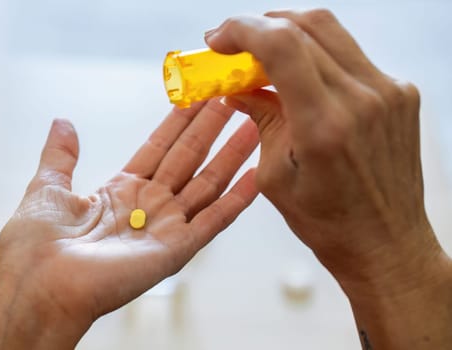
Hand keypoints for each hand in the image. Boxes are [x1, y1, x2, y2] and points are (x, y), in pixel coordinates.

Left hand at [0, 100, 258, 348]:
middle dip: (210, 128)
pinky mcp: (174, 251)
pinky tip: (255, 175)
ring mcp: (163, 228)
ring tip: (253, 124)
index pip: (158, 148)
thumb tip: (63, 121)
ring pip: (206, 184)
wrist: (37, 286)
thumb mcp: (47, 187)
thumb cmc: (34, 247)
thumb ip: (61, 155)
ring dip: (230, 155)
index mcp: (119, 192)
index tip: (197, 94)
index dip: (178, 122)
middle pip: (187, 159)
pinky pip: (212, 221)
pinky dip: (236, 200)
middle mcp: (146, 208)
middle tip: (233, 96)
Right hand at [205, 9, 451, 348]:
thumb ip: (260, 120)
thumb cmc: (328, 221)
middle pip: (305, 26)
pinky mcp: (400, 93)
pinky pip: (351, 55)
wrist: (385, 243)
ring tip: (263, 53)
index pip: (282, 46)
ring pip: (330, 32)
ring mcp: (388, 92)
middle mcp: (362, 100)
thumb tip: (236, 87)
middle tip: (234, 43)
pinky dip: (317, 56)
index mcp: (324, 126)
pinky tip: (300, 77)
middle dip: (260, 25)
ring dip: (289, 33)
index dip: (243, 29)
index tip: (218, 38)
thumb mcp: (275, 175)